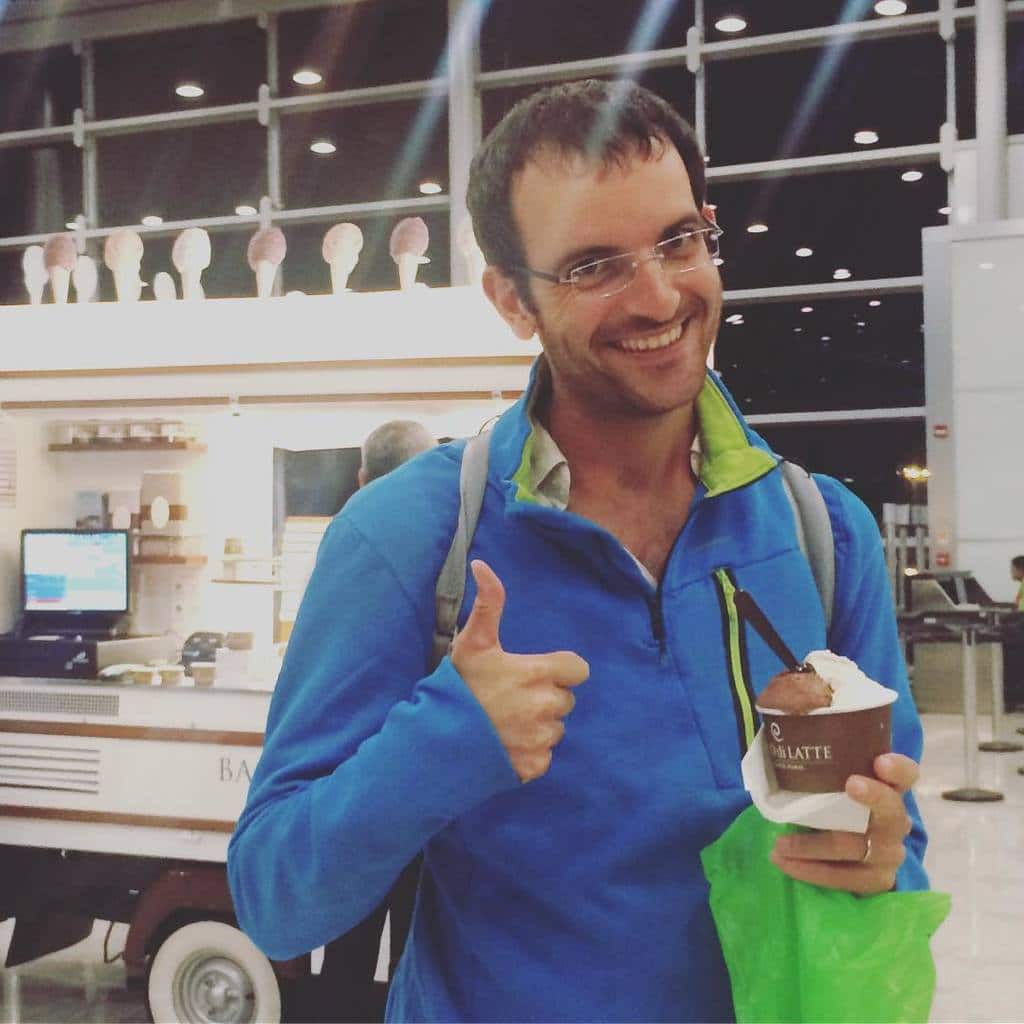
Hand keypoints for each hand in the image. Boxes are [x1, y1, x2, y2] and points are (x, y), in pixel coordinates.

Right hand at [450, 559, 588, 781]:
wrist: (437, 740)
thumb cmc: (458, 686)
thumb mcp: (472, 642)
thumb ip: (488, 603)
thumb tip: (482, 564)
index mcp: (539, 674)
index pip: (578, 669)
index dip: (561, 669)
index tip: (536, 672)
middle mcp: (547, 707)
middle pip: (565, 699)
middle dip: (545, 697)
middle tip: (511, 697)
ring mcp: (541, 739)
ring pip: (554, 729)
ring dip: (537, 725)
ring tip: (504, 721)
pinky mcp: (534, 766)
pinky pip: (543, 756)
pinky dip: (528, 752)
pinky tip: (503, 743)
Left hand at [769, 753, 918, 894]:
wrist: (849, 846)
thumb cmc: (834, 800)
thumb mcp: (832, 775)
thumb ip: (819, 752)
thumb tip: (784, 716)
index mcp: (889, 788)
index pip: (905, 773)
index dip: (898, 768)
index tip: (880, 761)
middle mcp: (896, 819)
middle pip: (891, 810)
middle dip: (873, 797)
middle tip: (849, 785)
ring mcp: (890, 852)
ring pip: (857, 847)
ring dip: (814, 846)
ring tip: (779, 844)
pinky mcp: (877, 879)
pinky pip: (846, 879)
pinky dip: (812, 872)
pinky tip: (785, 864)